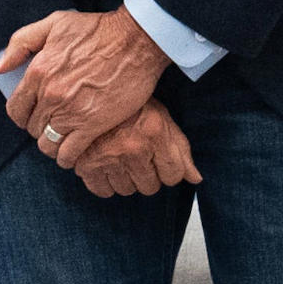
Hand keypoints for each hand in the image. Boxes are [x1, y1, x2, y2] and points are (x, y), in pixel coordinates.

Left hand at [1, 6, 164, 152]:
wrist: (136, 41)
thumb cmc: (98, 30)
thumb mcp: (54, 23)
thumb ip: (21, 43)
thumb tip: (0, 68)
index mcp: (38, 72)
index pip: (16, 109)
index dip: (23, 115)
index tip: (33, 115)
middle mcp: (51, 95)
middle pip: (32, 128)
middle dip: (40, 128)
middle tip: (53, 124)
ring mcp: (71, 112)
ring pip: (47, 145)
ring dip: (52, 145)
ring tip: (62, 140)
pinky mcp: (93, 125)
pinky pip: (69, 153)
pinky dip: (67, 158)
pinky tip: (72, 153)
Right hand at [66, 100, 200, 197]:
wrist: (92, 92)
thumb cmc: (131, 106)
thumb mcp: (161, 119)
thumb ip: (181, 150)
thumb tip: (196, 179)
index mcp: (155, 133)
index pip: (173, 175)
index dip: (168, 170)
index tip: (160, 160)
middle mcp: (133, 148)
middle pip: (150, 187)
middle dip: (147, 175)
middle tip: (138, 157)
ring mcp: (108, 158)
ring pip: (127, 190)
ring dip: (126, 179)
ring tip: (121, 158)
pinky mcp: (86, 164)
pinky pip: (103, 191)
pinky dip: (105, 183)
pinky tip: (106, 166)